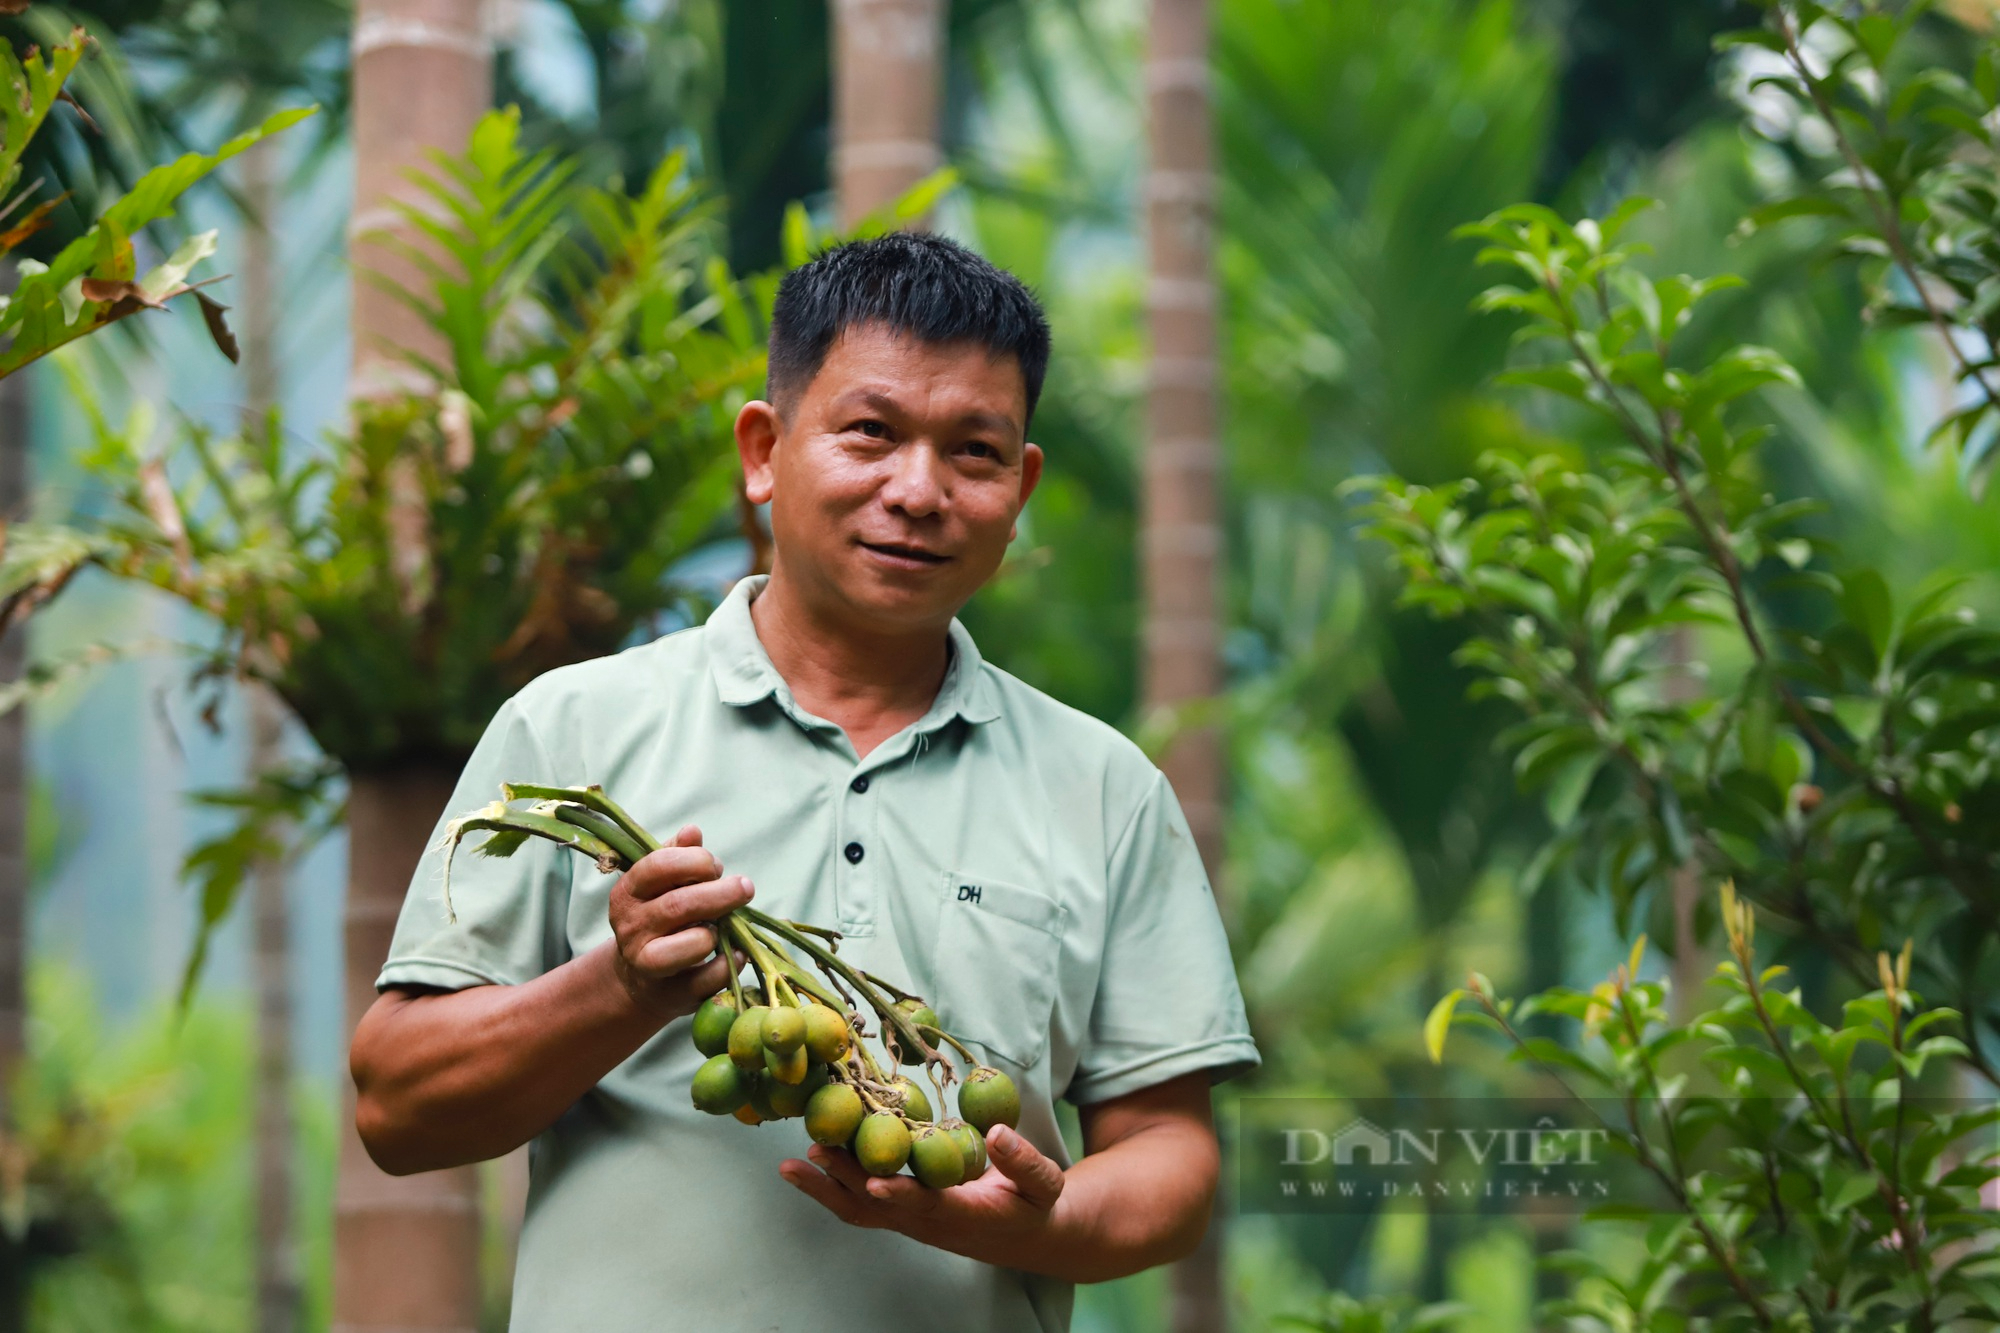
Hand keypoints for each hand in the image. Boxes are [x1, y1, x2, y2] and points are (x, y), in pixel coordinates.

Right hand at [607, 825, 751, 1023]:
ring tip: (727, 925)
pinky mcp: (671, 994)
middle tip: (746, 887)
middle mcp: (631, 928)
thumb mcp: (660, 886)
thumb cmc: (661, 919)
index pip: (657, 867)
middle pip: (679, 905)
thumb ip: (676, 856)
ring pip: (692, 944)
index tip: (715, 866)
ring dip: (718, 931)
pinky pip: (708, 978)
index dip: (693, 862)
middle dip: (720, 894)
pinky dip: (730, 963)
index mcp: (627, 894)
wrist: (642, 979)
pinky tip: (737, 953)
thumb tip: (692, 832)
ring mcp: (648, 964)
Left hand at [779, 1123, 1066, 1265]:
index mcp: (965, 1215)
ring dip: (825, 1188)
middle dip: (847, 1180)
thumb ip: (1023, 1161)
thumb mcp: (1043, 1184)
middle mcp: (929, 1223)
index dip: (901, 1196)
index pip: (928, 1207)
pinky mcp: (899, 1214)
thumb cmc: (1035, 1203)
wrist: (1024, 1236)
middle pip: (880, 1206)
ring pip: (860, 1210)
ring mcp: (909, 1221)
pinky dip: (828, 1188)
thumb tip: (998, 1132)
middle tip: (816, 1150)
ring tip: (789, 1166)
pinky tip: (803, 1167)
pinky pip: (857, 1206)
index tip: (875, 1182)